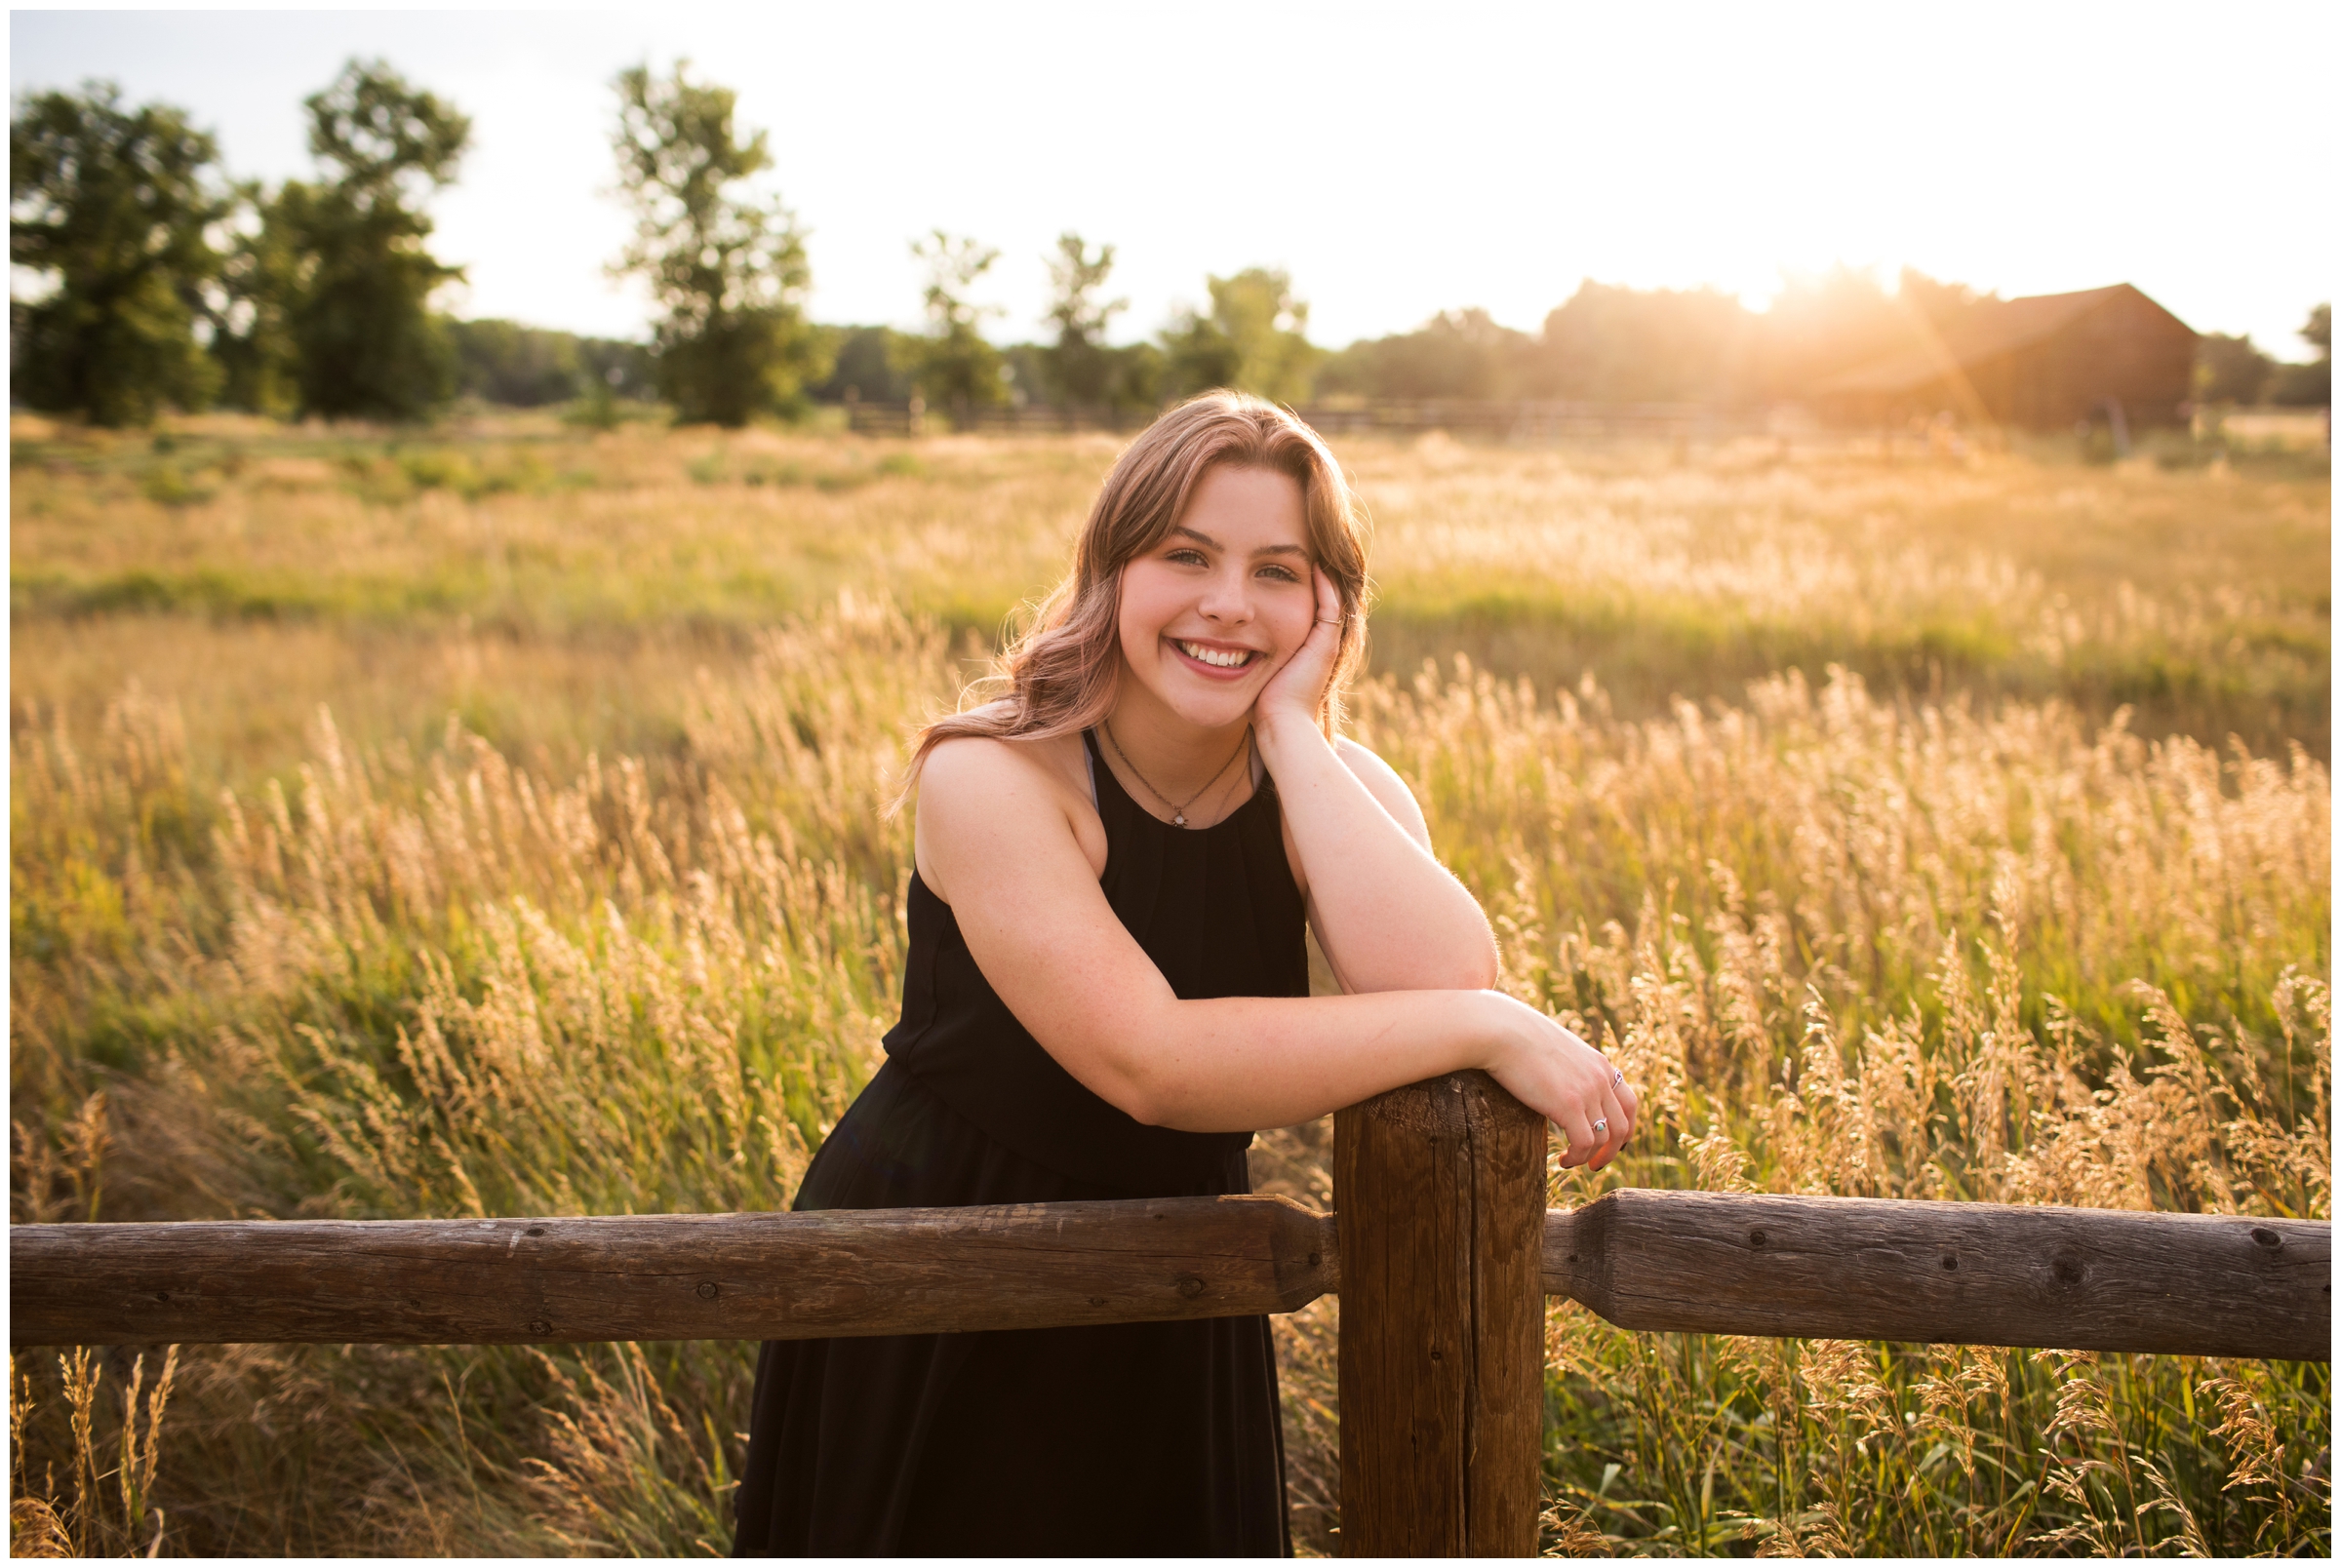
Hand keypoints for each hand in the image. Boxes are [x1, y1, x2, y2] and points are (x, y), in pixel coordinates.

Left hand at [1254, 564, 1344, 732]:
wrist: (1279, 725)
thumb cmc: (1260, 706)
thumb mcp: (1251, 671)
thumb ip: (1245, 654)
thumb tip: (1215, 642)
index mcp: (1304, 648)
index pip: (1304, 606)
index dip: (1294, 586)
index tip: (1275, 567)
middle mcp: (1320, 643)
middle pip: (1320, 599)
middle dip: (1308, 575)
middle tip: (1297, 552)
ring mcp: (1325, 643)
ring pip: (1331, 599)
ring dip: (1320, 575)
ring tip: (1309, 550)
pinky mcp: (1325, 644)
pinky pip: (1330, 606)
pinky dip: (1324, 585)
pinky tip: (1313, 566)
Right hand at [1477, 992, 1638, 1169]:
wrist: (1502, 1031)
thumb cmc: (1516, 1036)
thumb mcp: (1554, 1048)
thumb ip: (1566, 1066)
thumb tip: (1556, 1081)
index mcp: (1599, 1064)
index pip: (1628, 1103)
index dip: (1625, 1128)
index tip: (1613, 1144)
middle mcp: (1600, 1078)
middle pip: (1623, 1125)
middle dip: (1613, 1151)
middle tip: (1597, 1164)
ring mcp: (1587, 1091)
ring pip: (1605, 1138)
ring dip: (1592, 1157)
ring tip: (1572, 1162)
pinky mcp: (1569, 1105)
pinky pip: (1584, 1143)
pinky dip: (1577, 1158)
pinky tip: (1562, 1160)